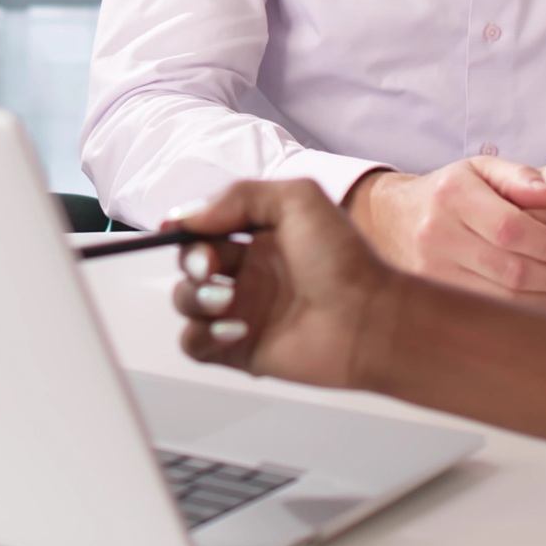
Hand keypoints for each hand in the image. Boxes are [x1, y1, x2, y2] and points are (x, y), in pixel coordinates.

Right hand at [168, 179, 404, 388]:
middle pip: (190, 262)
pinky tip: (235, 327)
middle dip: (191, 260)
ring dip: (193, 296)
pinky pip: (195, 343)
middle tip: (209, 265)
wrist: (370, 321)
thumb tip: (189, 217)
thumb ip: (239, 196)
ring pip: (186, 301)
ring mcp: (242, 311)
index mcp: (259, 236)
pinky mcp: (240, 349)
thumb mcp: (297, 200)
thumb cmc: (345, 261)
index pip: (205, 227)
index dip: (186, 227)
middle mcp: (248, 273)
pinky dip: (203, 334)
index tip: (175, 228)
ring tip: (225, 298)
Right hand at [347, 156, 545, 307]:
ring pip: (501, 299)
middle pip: (509, 269)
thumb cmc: (450, 192)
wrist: (391, 219)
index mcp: (453, 196)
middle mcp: (436, 234)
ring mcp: (430, 272)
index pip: (511, 229)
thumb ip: (520, 176)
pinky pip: (488, 312)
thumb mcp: (481, 170)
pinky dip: (524, 311)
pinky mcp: (432, 296)